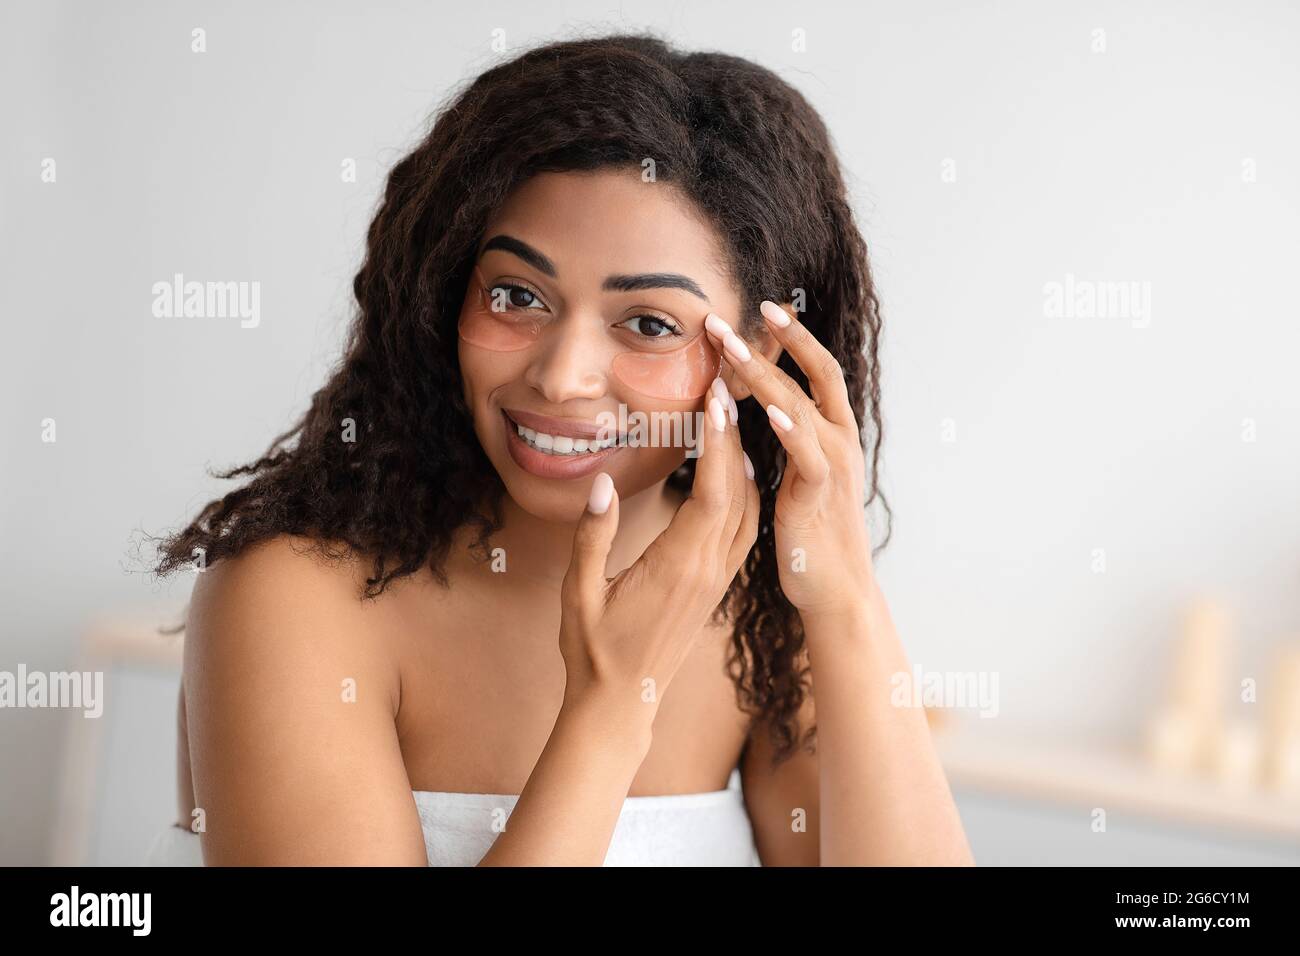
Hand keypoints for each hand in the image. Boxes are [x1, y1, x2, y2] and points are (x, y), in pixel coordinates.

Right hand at [558, 381, 758, 716]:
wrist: (621, 703)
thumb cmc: (592, 649)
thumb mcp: (579, 593)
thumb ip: (593, 537)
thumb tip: (602, 484)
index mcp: (679, 566)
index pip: (712, 492)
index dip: (718, 442)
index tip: (715, 396)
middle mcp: (709, 569)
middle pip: (737, 490)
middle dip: (735, 434)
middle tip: (728, 384)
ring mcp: (719, 578)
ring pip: (748, 507)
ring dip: (745, 459)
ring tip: (735, 413)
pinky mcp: (718, 584)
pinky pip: (745, 528)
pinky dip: (746, 491)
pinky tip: (738, 468)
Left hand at [705, 304, 873, 615]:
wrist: (836, 588)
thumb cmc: (814, 535)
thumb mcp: (803, 478)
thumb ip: (793, 444)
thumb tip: (770, 413)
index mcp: (834, 434)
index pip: (818, 372)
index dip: (795, 339)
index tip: (764, 310)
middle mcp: (840, 442)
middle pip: (816, 375)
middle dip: (778, 342)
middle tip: (735, 316)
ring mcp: (834, 467)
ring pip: (802, 408)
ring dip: (767, 376)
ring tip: (735, 349)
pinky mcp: (819, 497)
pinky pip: (806, 456)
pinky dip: (789, 429)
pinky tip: (767, 408)